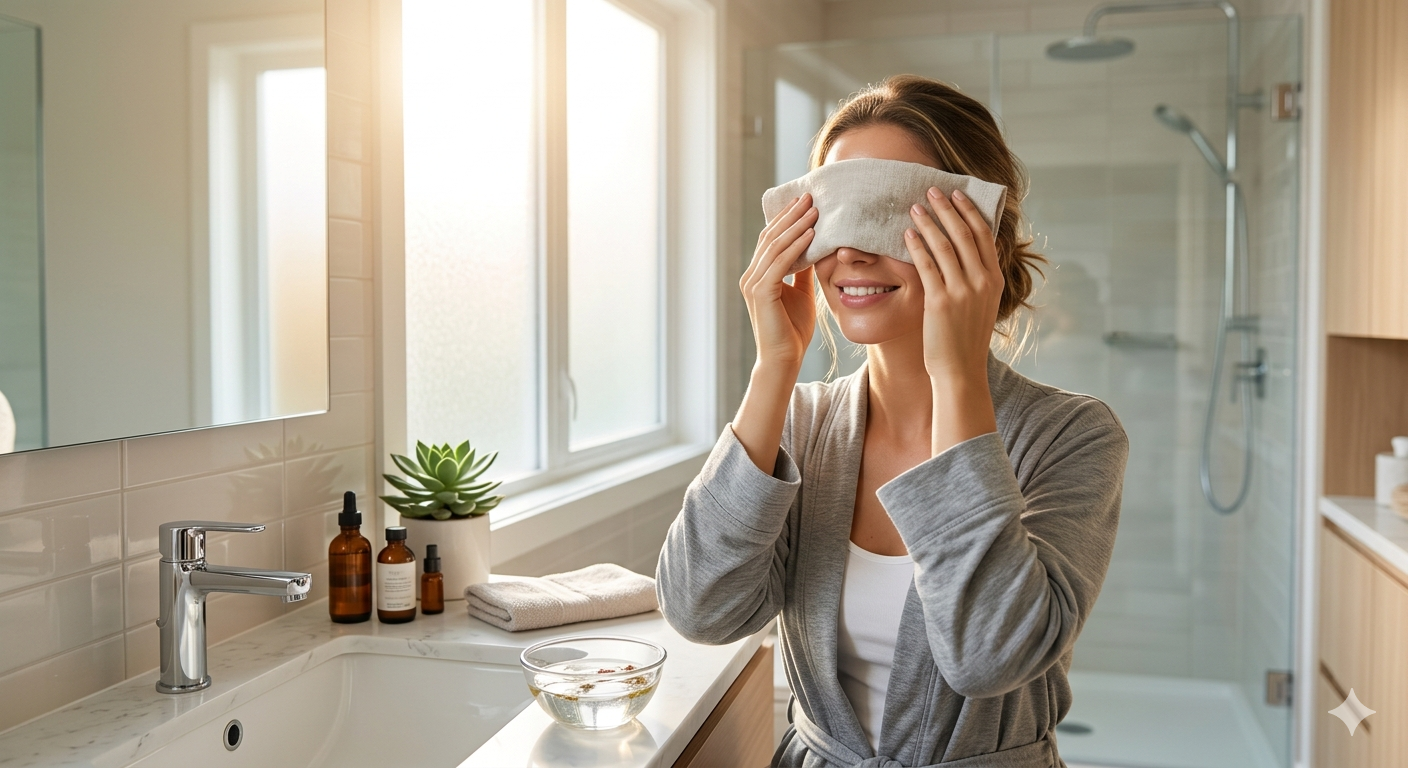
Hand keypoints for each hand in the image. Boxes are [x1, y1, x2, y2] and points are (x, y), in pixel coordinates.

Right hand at [740, 194, 817, 373]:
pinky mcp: (761, 292)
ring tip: (814, 209)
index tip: (805, 201)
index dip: (786, 218)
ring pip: (775, 246)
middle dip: (791, 215)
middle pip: (770, 237)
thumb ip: (802, 271)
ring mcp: (753, 283)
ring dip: (796, 225)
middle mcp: (751, 276)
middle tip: (810, 196)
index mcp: (758, 275)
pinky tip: (812, 234)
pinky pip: (780, 263)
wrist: (784, 360)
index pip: (770, 239)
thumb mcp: (801, 293)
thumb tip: (814, 247)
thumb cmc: (793, 330)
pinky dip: (796, 246)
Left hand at [904, 187, 1003, 384]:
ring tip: (914, 207)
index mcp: (994, 279)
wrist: (960, 370)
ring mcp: (962, 291)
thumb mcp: (982, 304)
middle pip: (964, 233)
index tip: (957, 193)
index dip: (969, 210)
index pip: (984, 234)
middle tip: (932, 190)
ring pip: (944, 245)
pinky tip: (907, 234)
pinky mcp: (940, 301)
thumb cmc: (966, 338)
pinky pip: (926, 265)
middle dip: (947, 208)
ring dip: (928, 222)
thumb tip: (970, 251)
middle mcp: (982, 281)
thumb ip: (979, 277)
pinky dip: (916, 246)